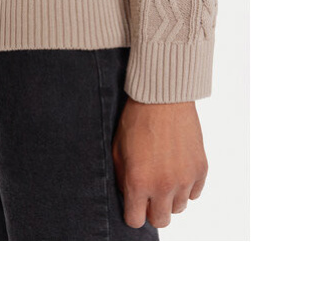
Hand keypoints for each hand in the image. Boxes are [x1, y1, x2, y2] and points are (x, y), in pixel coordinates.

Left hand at [112, 98, 207, 228]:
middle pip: (160, 221)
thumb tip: (129, 196)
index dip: (133, 212)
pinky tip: (177, 168)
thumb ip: (122, 179)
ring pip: (179, 207)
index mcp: (138, 183)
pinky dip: (186, 186)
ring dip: (170, 197)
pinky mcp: (200, 169)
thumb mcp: (118, 150)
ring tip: (164, 175)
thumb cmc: (136, 120)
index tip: (134, 203)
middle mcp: (163, 186)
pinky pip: (195, 192)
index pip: (135, 220)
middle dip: (153, 210)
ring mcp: (185, 179)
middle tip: (150, 193)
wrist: (163, 98)